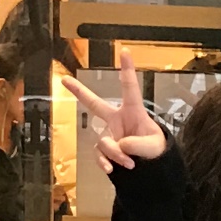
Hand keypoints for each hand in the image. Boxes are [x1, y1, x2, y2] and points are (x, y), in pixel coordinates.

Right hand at [61, 48, 164, 173]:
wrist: (153, 168)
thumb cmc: (156, 150)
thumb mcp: (153, 146)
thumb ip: (137, 144)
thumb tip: (119, 145)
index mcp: (133, 112)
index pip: (130, 88)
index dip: (127, 70)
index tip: (125, 51)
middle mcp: (117, 120)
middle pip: (94, 104)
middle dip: (79, 92)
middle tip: (64, 79)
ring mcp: (108, 134)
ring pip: (103, 141)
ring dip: (115, 154)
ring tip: (129, 163)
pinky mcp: (104, 150)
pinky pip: (98, 154)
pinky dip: (104, 162)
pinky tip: (110, 170)